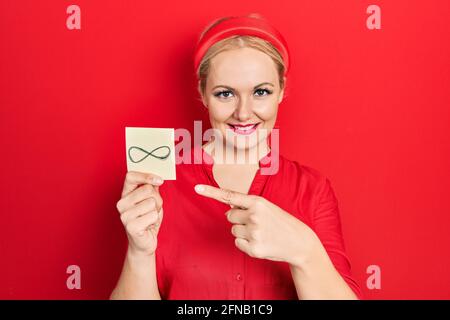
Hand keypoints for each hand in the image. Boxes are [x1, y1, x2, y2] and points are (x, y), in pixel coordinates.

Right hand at [116, 171, 163, 256]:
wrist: (144, 242)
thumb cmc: (148, 220)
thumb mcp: (151, 200)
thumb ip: (152, 188)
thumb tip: (157, 177)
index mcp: (125, 194)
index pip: (130, 176)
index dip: (146, 176)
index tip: (159, 180)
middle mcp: (121, 204)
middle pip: (147, 189)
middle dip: (157, 199)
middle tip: (153, 209)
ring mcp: (124, 215)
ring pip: (152, 203)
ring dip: (156, 211)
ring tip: (149, 218)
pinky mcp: (131, 226)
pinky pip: (153, 215)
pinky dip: (155, 220)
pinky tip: (148, 225)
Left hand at [194, 184, 319, 267]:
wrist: (299, 242)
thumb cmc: (280, 222)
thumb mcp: (267, 207)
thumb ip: (247, 205)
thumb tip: (228, 207)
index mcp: (257, 202)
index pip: (229, 196)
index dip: (211, 192)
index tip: (196, 188)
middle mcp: (254, 216)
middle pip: (229, 216)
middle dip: (239, 219)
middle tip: (257, 223)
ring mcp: (253, 233)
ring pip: (233, 230)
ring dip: (243, 232)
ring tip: (261, 233)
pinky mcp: (253, 249)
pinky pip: (237, 243)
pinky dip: (245, 244)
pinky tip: (260, 242)